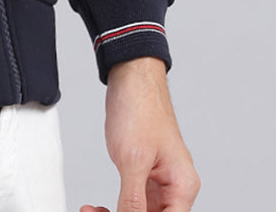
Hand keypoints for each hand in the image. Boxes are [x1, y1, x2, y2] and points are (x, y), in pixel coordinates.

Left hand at [80, 57, 199, 211]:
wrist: (131, 77)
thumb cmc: (140, 107)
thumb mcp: (133, 160)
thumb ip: (133, 200)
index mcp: (182, 186)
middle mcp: (175, 188)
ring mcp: (159, 182)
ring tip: (92, 211)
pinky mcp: (143, 176)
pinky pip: (133, 202)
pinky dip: (115, 207)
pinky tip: (98, 207)